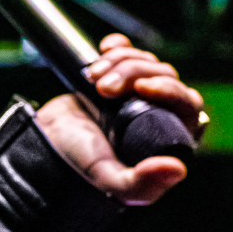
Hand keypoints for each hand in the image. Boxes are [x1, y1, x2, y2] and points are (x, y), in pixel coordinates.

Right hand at [34, 34, 203, 204]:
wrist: (46, 144)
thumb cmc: (79, 166)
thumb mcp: (111, 180)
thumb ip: (142, 184)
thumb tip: (179, 169)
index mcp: (166, 143)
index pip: (187, 104)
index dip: (168, 89)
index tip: (141, 88)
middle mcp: (158, 118)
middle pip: (164, 75)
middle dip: (133, 73)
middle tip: (103, 90)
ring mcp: (138, 96)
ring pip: (145, 61)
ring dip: (119, 62)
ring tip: (93, 80)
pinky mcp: (118, 79)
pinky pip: (128, 51)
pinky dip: (118, 47)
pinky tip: (104, 51)